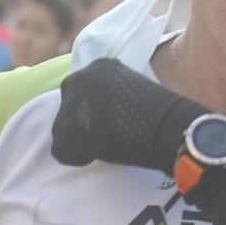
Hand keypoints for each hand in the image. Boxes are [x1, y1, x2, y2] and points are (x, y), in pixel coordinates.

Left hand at [50, 58, 204, 173]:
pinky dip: (78, 157)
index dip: (95, 109)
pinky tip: (98, 155)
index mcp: (98, 66)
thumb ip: (111, 94)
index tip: (110, 120)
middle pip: (68, 107)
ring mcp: (70, 104)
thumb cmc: (158, 112)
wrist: (163, 126)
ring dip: (80, 140)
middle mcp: (78, 79)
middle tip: (103, 135)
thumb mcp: (131, 90)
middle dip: (82, 122)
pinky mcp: (66, 131)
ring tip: (103, 146)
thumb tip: (103, 115)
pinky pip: (61, 151)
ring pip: (62, 129)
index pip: (83, 90)